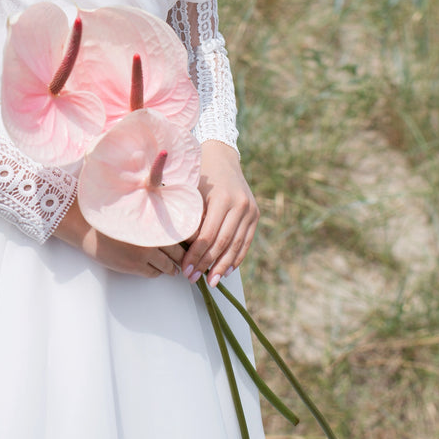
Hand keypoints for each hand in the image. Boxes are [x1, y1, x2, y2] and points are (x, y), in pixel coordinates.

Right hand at [53, 200, 183, 277]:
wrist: (88, 229)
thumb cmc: (111, 217)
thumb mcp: (136, 212)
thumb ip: (154, 217)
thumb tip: (172, 223)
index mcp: (154, 224)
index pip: (181, 235)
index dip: (189, 241)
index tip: (194, 243)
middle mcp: (152, 239)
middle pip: (178, 253)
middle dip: (184, 258)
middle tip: (189, 259)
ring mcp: (143, 254)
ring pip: (167, 266)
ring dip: (172, 268)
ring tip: (175, 267)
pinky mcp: (134, 267)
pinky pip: (153, 273)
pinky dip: (158, 272)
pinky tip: (157, 268)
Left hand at [181, 141, 258, 286]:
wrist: (222, 157)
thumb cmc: (200, 175)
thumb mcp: (192, 191)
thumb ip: (190, 217)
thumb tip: (183, 248)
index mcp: (221, 198)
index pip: (208, 235)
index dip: (197, 255)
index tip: (186, 269)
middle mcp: (239, 204)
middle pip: (223, 242)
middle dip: (207, 264)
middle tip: (193, 278)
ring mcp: (250, 210)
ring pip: (236, 245)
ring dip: (223, 266)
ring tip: (211, 281)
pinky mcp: (255, 214)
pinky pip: (246, 240)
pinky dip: (237, 257)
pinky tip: (227, 270)